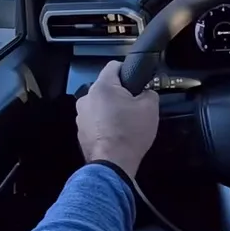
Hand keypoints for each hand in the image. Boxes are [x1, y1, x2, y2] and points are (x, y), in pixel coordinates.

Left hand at [76, 61, 159, 177]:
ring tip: (125, 123)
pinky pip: (94, 121)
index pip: (114, 65)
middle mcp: (86, 97)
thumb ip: (149, 92)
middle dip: (119, 93)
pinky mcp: (80, 132)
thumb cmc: (131, 132)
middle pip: (106, 87)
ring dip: (110, 109)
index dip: (128, 71)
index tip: (137, 82)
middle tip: (134, 106)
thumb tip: (144, 92)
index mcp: (102, 86)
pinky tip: (115, 135)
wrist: (112, 164)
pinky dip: (103, 124)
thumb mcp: (150, 108)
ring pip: (99, 105)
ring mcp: (80, 116)